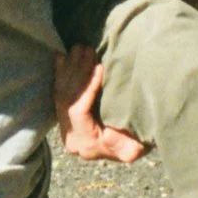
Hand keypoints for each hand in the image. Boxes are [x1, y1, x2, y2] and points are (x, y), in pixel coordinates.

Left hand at [52, 46, 149, 163]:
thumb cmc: (139, 142)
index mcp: (86, 144)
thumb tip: (109, 135)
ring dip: (70, 68)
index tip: (99, 67)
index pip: (78, 111)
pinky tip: (61, 56)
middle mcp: (71, 138)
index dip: (87, 88)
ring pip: (61, 93)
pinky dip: (60, 73)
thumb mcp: (136, 147)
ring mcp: (66, 127)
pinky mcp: (64, 117)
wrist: (133, 143)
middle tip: (88, 51)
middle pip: (67, 100)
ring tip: (80, 48)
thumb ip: (128, 149)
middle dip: (77, 72)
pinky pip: (58, 92)